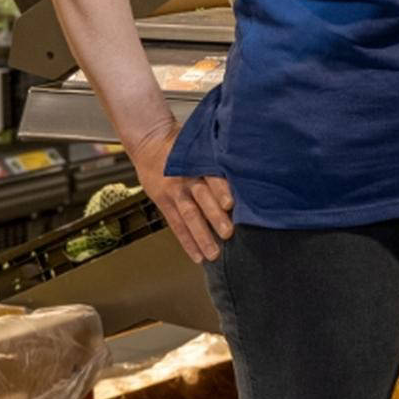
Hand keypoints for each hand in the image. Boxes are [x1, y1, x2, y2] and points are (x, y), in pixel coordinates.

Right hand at [127, 123, 233, 263]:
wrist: (149, 143)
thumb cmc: (185, 145)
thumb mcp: (201, 146)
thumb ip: (219, 161)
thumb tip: (249, 176)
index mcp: (198, 161)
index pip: (212, 176)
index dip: (221, 190)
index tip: (231, 205)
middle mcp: (186, 177)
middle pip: (201, 199)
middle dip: (215, 217)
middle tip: (228, 233)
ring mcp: (174, 192)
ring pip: (189, 216)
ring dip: (202, 236)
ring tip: (214, 253)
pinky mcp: (163, 202)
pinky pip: (176, 225)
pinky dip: (187, 242)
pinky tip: (197, 256)